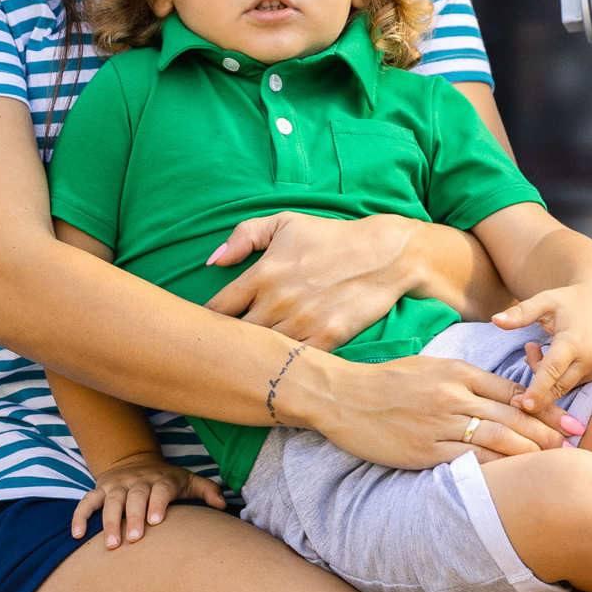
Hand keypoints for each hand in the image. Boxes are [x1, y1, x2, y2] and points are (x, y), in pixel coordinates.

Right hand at [70, 450, 227, 548]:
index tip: (155, 521)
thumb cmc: (166, 480)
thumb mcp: (187, 480)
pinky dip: (80, 515)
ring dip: (109, 522)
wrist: (135, 460)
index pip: (159, 490)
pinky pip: (87, 501)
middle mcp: (137, 481)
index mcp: (160, 480)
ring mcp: (117, 485)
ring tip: (110, 545)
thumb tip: (223, 504)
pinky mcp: (100, 489)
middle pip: (133, 497)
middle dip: (131, 517)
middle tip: (132, 540)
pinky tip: (77, 535)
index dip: (156, 503)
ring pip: (110, 502)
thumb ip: (206, 490)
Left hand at [203, 211, 414, 351]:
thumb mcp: (284, 223)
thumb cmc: (330, 238)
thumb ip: (244, 236)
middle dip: (226, 342)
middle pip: (236, 336)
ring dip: (252, 356)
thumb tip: (212, 262)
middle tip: (222, 348)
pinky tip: (278, 367)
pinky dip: (283, 366)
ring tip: (245, 361)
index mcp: (263, 274)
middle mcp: (278, 301)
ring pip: (261, 352)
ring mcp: (303, 323)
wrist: (384, 255)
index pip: (219, 307)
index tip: (206, 326)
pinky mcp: (327, 340)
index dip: (207, 320)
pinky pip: (294, 363)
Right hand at [304, 348, 575, 467]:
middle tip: (573, 445)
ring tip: (553, 463)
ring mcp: (438, 423)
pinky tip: (516, 479)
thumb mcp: (427, 368)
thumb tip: (499, 395)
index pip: (511, 390)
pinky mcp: (423, 450)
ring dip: (530, 452)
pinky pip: (469, 461)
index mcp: (454, 371)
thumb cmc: (383, 382)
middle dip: (548, 432)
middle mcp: (452, 395)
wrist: (340, 396)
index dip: (545, 408)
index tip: (569, 422)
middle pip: (512, 415)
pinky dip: (497, 469)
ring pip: (497, 438)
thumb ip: (463, 379)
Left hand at [492, 284, 591, 415]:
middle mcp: (589, 361)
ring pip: (563, 388)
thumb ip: (521, 313)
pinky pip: (571, 384)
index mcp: (574, 343)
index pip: (553, 372)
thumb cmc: (572, 299)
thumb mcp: (545, 300)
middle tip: (526, 353)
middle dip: (534, 385)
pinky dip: (555, 378)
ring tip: (535, 346)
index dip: (538, 390)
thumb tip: (494, 320)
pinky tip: (548, 356)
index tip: (524, 406)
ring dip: (543, 377)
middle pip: (557, 387)